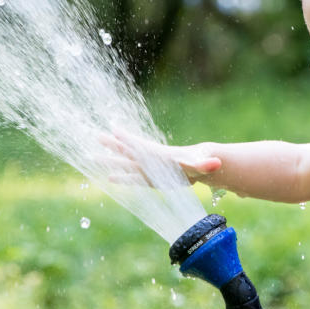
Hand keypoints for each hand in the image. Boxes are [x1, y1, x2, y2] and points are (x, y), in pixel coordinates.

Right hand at [98, 129, 221, 185]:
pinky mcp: (149, 179)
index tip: (115, 129)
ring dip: (110, 160)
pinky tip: (109, 178)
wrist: (199, 165)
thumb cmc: (199, 163)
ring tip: (92, 157)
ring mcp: (148, 169)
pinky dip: (121, 178)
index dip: (128, 138)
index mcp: (159, 155)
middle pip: (127, 150)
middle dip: (112, 144)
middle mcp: (150, 160)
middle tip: (95, 136)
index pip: (141, 145)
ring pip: (125, 163)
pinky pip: (131, 178)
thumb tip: (216, 163)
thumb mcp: (202, 164)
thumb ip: (207, 164)